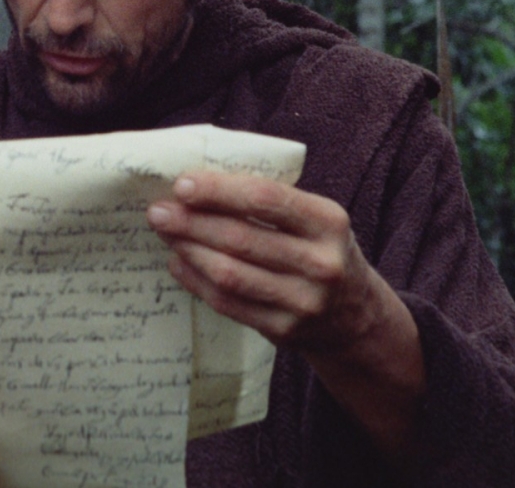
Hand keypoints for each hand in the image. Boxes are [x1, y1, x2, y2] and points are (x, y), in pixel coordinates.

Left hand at [145, 170, 379, 351]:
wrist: (356, 316)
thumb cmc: (321, 250)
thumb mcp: (315, 218)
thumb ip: (269, 201)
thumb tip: (198, 185)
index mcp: (328, 221)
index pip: (265, 199)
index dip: (219, 191)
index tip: (182, 184)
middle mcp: (320, 262)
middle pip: (241, 238)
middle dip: (192, 222)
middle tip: (158, 210)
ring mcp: (303, 301)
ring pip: (230, 273)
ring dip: (189, 250)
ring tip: (164, 232)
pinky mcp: (283, 330)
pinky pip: (228, 303)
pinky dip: (197, 281)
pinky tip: (178, 263)